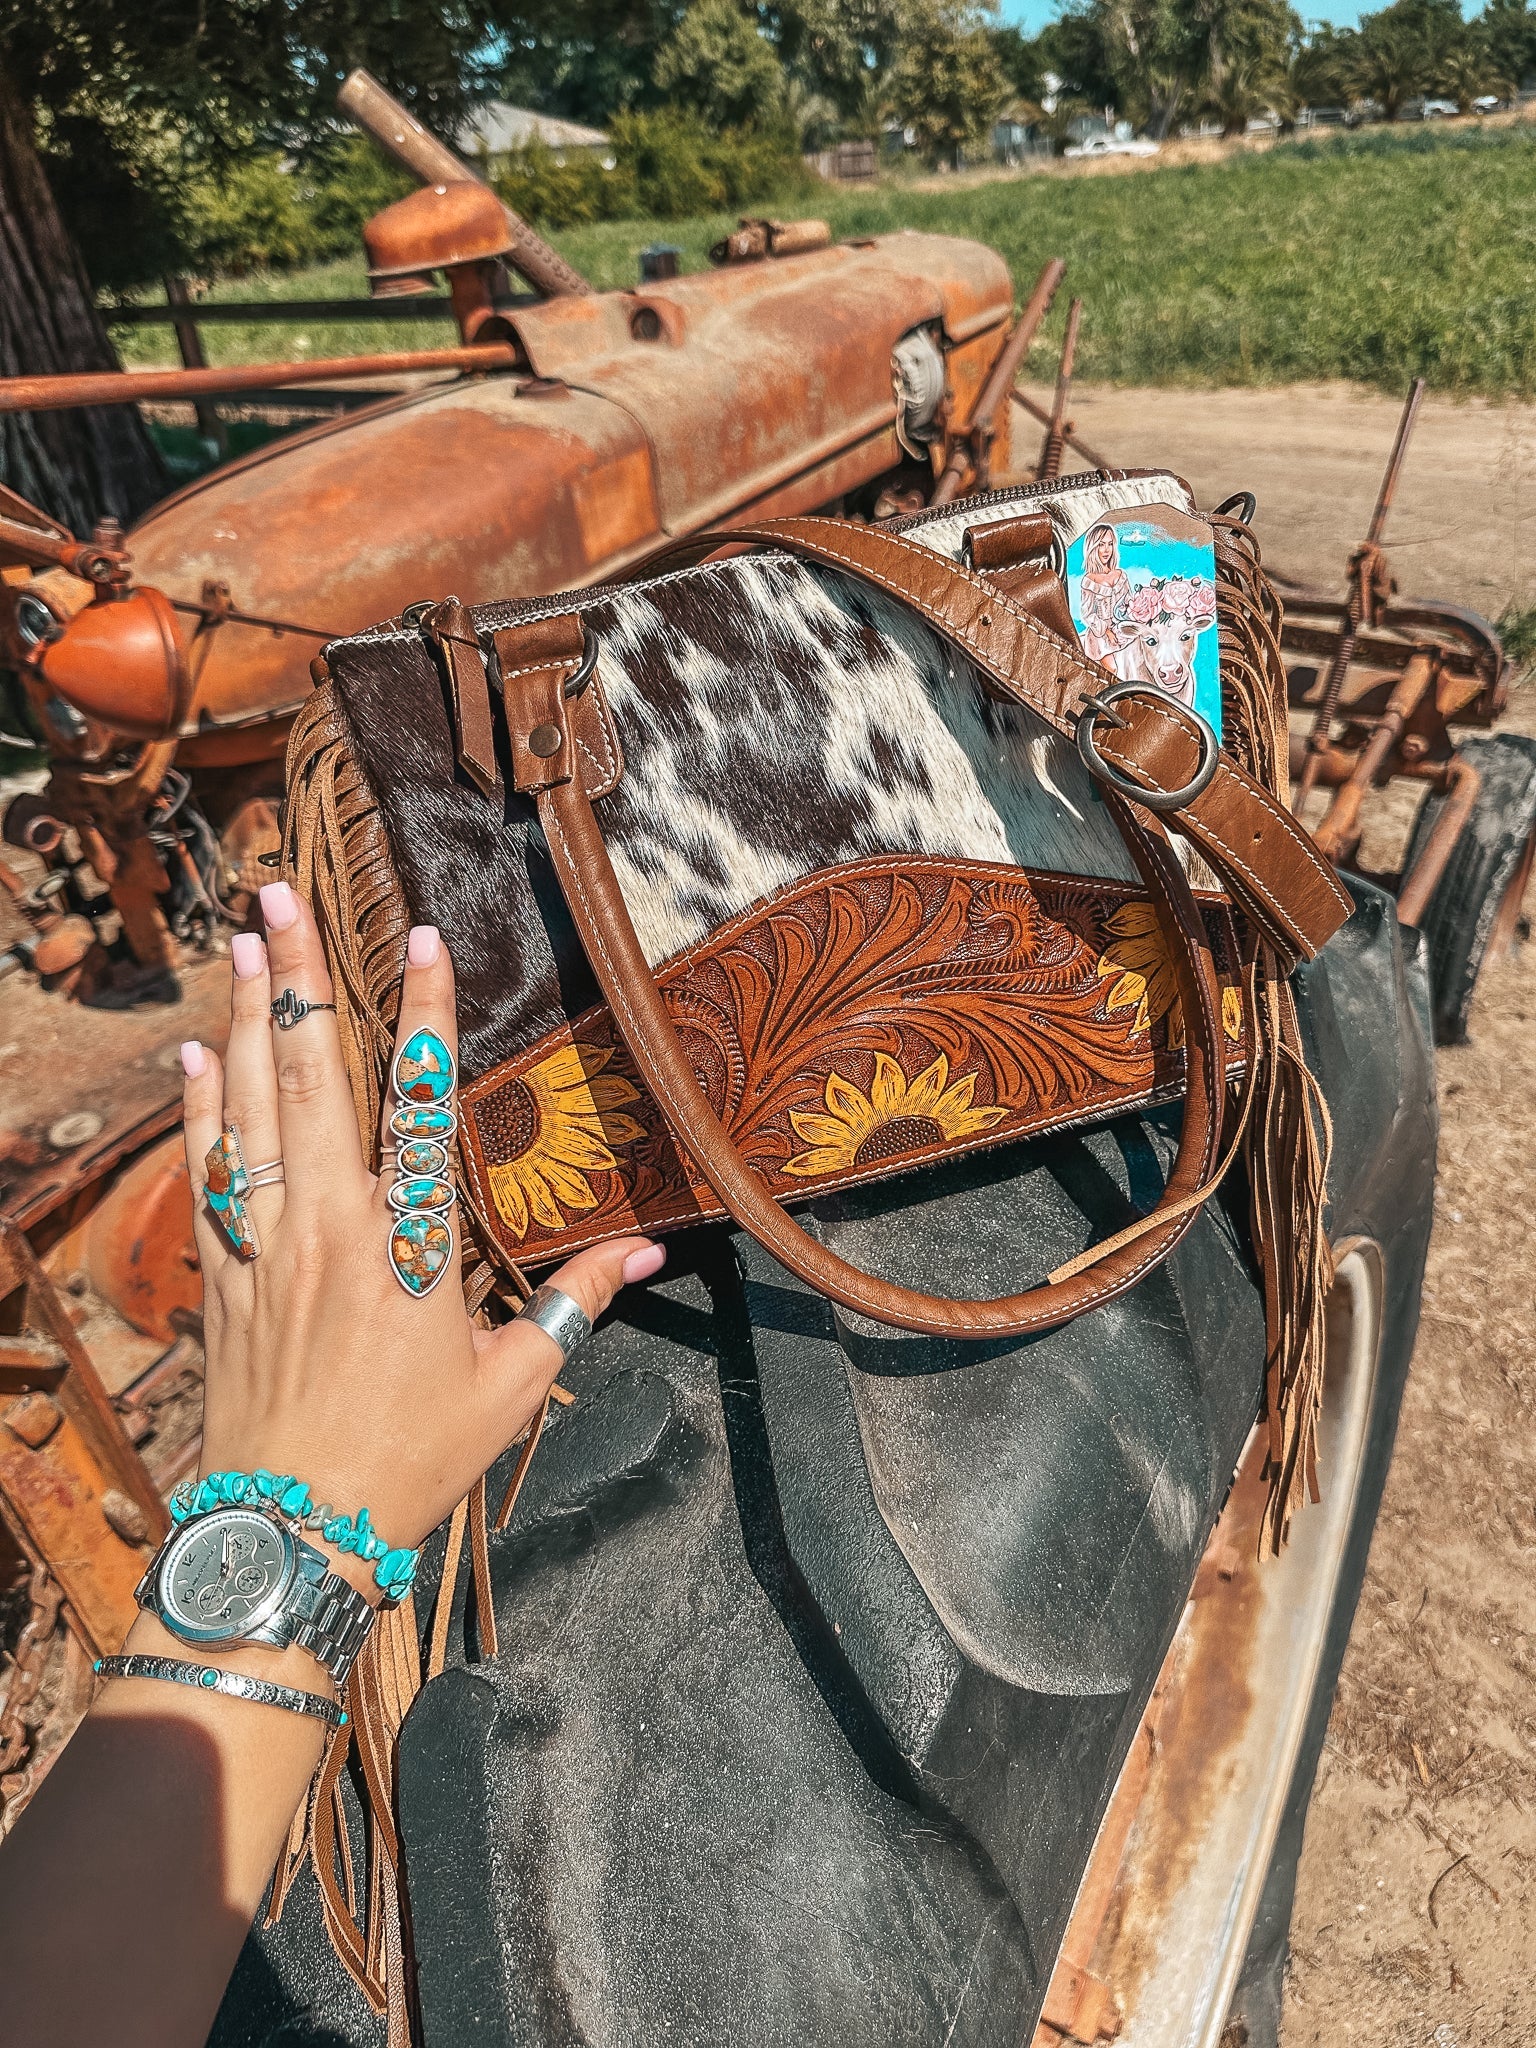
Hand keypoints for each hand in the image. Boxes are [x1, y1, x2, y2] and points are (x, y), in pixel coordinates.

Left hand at [180, 882, 662, 1595]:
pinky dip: (197, 1109)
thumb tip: (645, 1249)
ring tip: (240, 938)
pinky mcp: (221, 1277)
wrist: (289, 1534)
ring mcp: (266, 1246)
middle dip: (296, 976)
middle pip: (309, 1077)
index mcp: (410, 1246)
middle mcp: (330, 1226)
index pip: (420, 1105)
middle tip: (275, 893)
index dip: (423, 1017)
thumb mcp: (512, 1387)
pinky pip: (205, 1173)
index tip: (421, 939)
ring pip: (247, 1108)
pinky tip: (194, 1054)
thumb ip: (574, 1304)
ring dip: (242, 1016)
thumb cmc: (410, 1463)